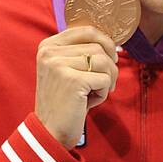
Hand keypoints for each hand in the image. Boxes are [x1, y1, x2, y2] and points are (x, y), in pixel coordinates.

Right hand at [35, 26, 118, 148]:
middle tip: (106, 83)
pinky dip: (103, 93)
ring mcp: (59, 64)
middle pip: (99, 47)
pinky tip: (89, 102)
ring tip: (94, 93)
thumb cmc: (65, 101)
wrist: (50, 130)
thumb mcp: (67, 70)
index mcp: (48, 46)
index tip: (111, 59)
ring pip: (104, 62)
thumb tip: (113, 44)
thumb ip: (81, 53)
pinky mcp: (72, 80)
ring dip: (107, 80)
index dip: (106, 44)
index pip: (88, 30)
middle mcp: (50, 52)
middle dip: (110, 67)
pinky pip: (105, 79)